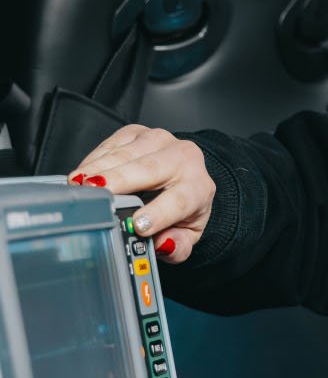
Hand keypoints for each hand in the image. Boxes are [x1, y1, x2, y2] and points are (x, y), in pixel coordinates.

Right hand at [68, 125, 214, 263]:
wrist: (186, 172)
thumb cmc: (185, 204)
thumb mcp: (188, 232)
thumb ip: (179, 245)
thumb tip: (162, 244)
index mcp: (198, 187)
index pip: (179, 200)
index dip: (159, 213)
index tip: (139, 225)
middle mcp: (182, 158)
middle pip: (149, 169)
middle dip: (121, 181)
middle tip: (98, 195)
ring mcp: (158, 141)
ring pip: (126, 154)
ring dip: (99, 169)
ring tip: (79, 185)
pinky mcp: (136, 132)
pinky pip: (111, 145)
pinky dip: (94, 160)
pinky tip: (83, 175)